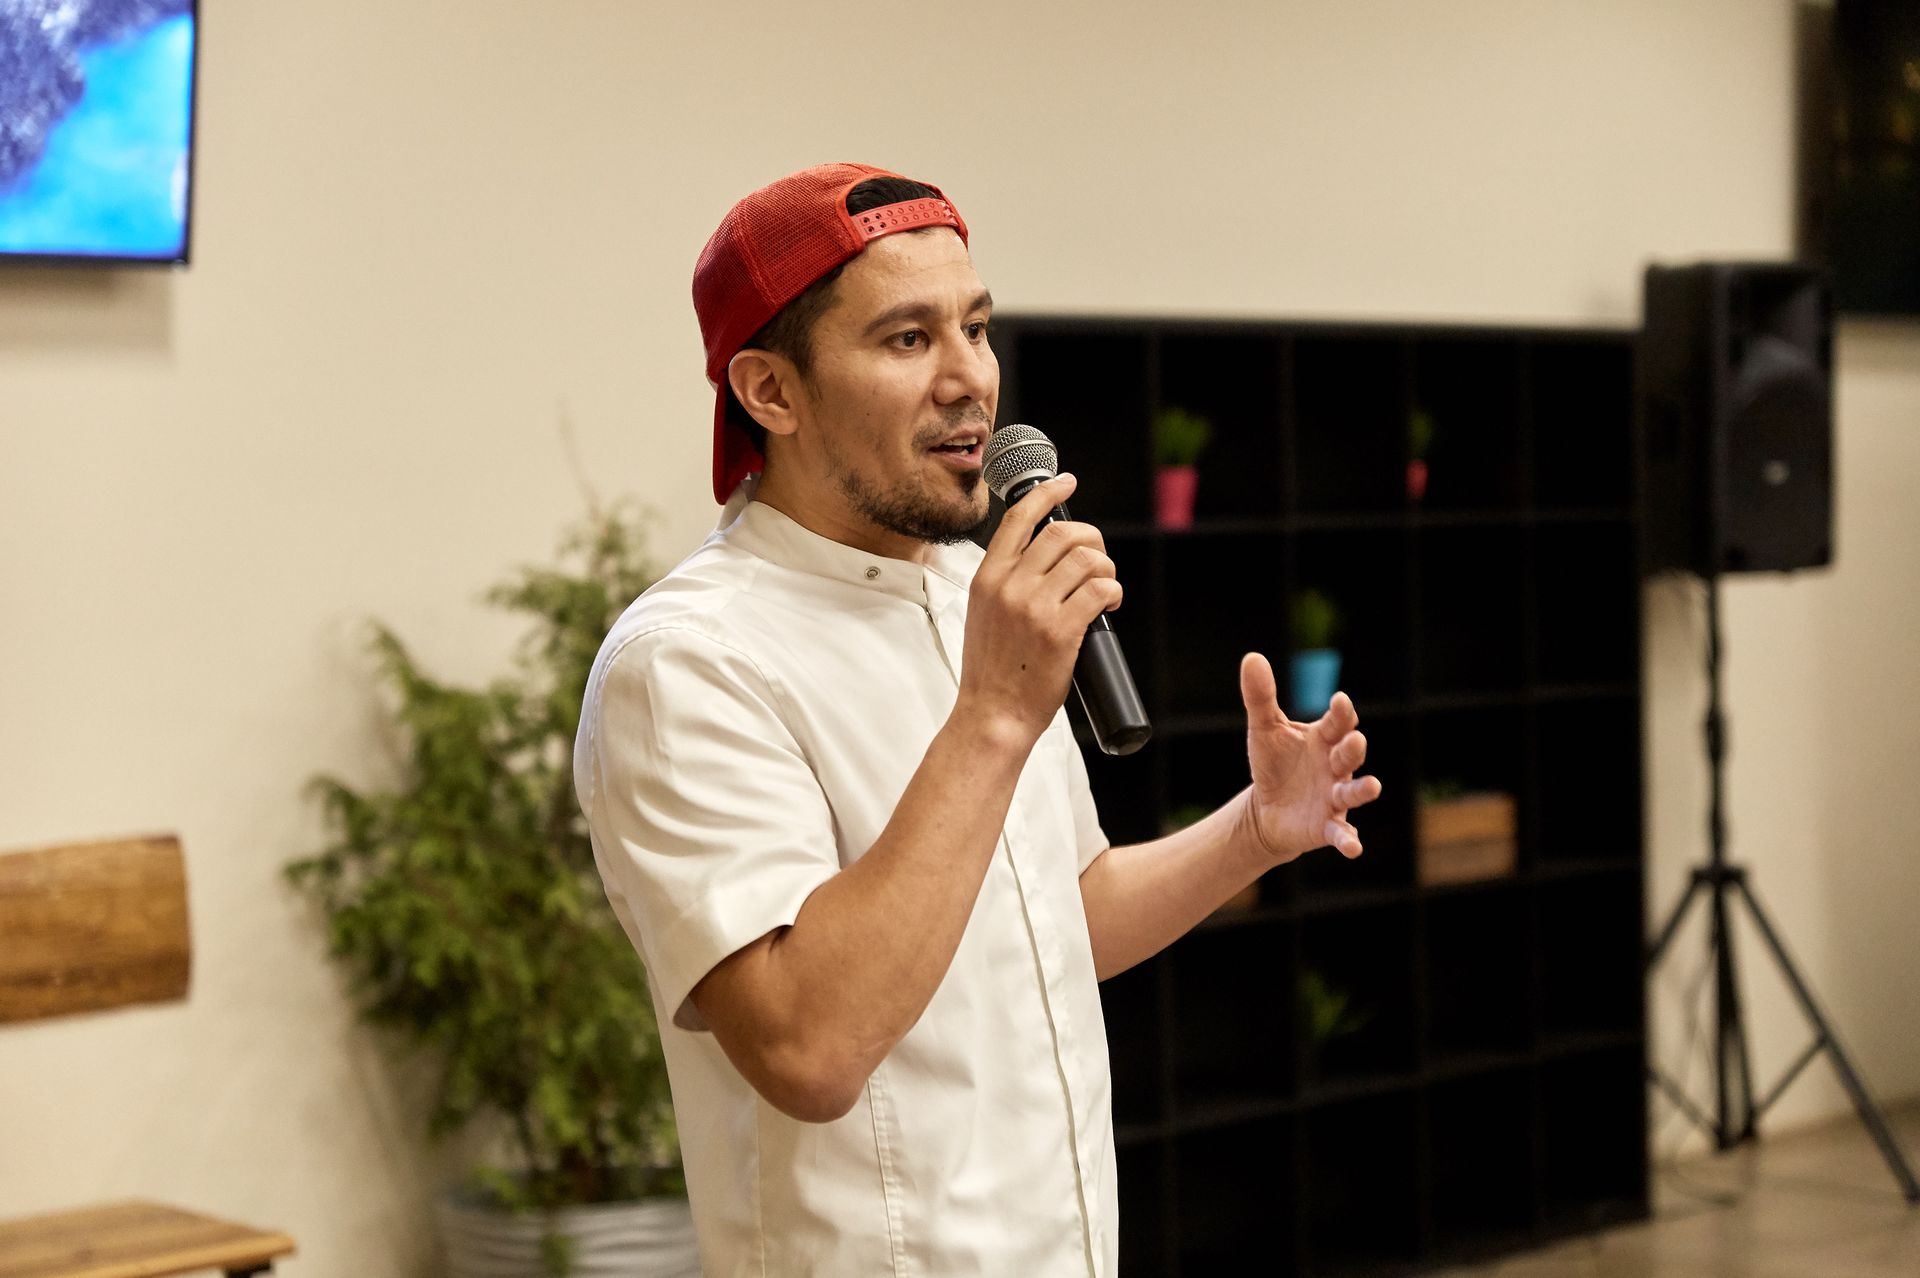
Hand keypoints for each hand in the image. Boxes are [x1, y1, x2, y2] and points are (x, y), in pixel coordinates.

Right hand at [958, 474, 1120, 746]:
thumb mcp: (983, 614)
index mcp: (987, 578)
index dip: (1048, 494)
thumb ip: (1005, 582)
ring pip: (1088, 560)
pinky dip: (1113, 593)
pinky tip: (1109, 607)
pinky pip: (1101, 590)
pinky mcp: (1060, 630)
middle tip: (1098, 561)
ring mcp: (1034, 607)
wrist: (992, 715)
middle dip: (1092, 540)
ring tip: (1104, 590)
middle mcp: (1009, 586)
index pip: (1019, 518)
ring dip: (1106, 570)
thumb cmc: (992, 671)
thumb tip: (1045, 558)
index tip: (1067, 483)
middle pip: (1063, 534)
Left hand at [1236, 653, 1382, 861]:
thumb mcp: (1264, 729)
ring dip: (1363, 790)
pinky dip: (1349, 840)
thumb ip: (1260, 696)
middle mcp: (1336, 767)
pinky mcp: (1329, 826)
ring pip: (1354, 792)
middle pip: (1351, 755)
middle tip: (1353, 742)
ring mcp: (1335, 797)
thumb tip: (1251, 657)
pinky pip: (1343, 833)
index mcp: (1325, 739)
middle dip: (1354, 749)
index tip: (1339, 701)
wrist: (1267, 809)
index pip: (1339, 722)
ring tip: (1371, 786)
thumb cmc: (1274, 763)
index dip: (1341, 713)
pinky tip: (1353, 848)